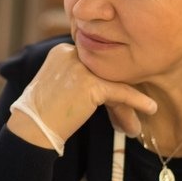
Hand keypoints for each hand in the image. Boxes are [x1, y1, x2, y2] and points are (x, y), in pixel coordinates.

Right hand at [9, 43, 156, 147]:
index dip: (107, 84)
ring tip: (137, 121)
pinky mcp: (90, 83)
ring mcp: (80, 66)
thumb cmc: (42, 114)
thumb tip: (105, 86)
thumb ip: (76, 77)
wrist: (31, 129)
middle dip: (118, 96)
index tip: (119, 103)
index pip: (95, 63)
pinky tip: (150, 108)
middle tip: (127, 119)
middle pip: (105, 72)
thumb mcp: (55, 85)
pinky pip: (120, 91)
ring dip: (127, 103)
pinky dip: (137, 100)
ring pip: (113, 82)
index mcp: (61, 50)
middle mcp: (70, 53)